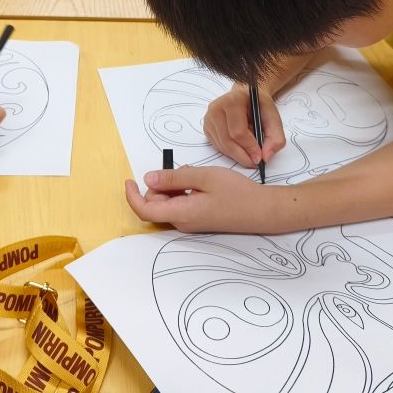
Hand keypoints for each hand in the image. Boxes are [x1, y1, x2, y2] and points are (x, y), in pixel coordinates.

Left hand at [125, 167, 274, 232]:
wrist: (263, 211)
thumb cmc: (237, 193)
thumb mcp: (204, 177)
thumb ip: (174, 178)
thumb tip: (148, 179)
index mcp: (182, 213)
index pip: (145, 210)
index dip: (132, 196)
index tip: (129, 180)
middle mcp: (183, 222)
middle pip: (156, 204)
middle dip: (159, 185)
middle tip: (180, 169)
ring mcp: (191, 223)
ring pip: (169, 203)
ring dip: (173, 186)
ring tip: (194, 174)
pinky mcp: (199, 220)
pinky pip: (181, 205)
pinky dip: (182, 191)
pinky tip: (199, 181)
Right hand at [203, 84, 285, 166]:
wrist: (246, 97)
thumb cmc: (258, 106)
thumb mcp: (273, 117)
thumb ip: (275, 137)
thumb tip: (266, 157)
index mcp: (233, 101)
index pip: (238, 131)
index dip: (249, 148)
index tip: (259, 158)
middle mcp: (216, 108)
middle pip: (228, 141)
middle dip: (243, 156)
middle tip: (255, 163)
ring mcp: (209, 118)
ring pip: (222, 146)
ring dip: (237, 155)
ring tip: (250, 151)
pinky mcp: (207, 127)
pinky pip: (218, 147)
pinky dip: (230, 152)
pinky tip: (240, 146)